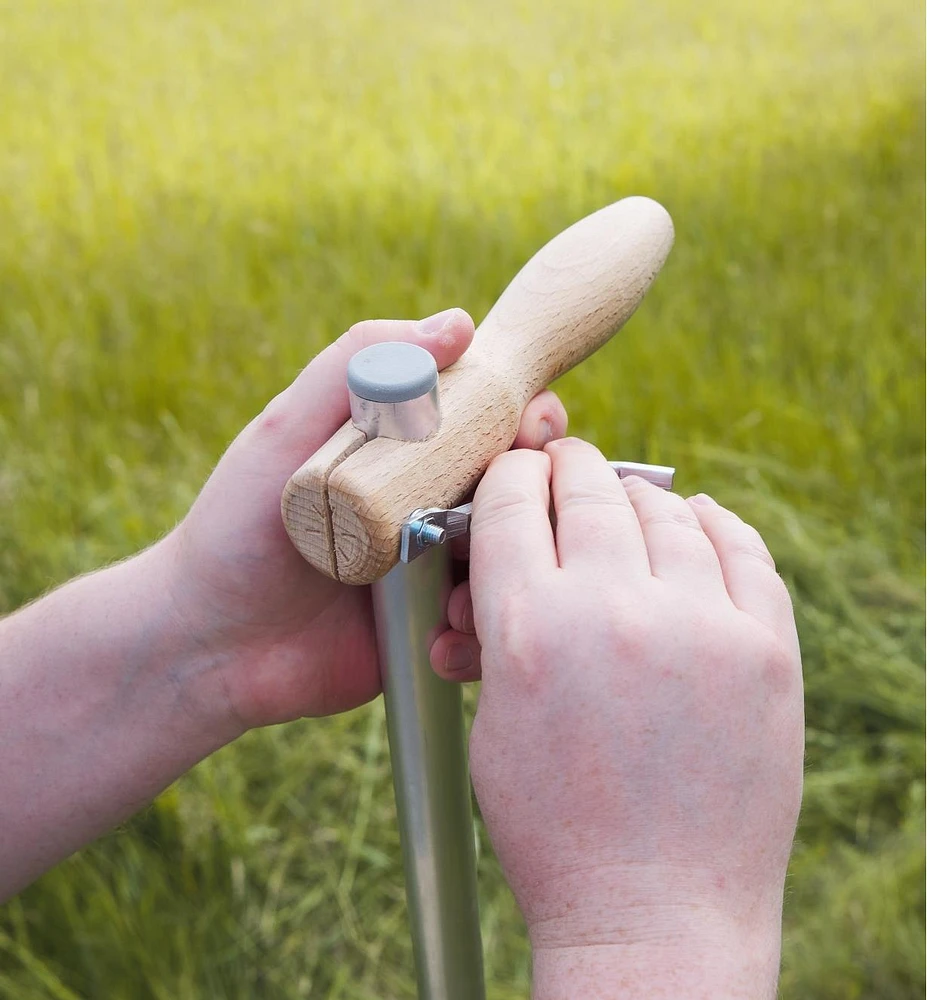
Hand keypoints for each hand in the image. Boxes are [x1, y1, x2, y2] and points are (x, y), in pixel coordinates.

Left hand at [161, 309, 566, 730]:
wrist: (207, 644)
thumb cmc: (237, 527)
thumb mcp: (288, 430)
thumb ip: (357, 365)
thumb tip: (460, 323)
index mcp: (405, 456)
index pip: (489, 421)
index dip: (526, 414)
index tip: (536, 417)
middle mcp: (430, 509)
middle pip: (517, 486)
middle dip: (540, 482)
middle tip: (530, 488)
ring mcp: (435, 574)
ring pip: (516, 554)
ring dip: (519, 558)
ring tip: (474, 572)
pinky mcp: (436, 633)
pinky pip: (490, 622)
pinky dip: (489, 620)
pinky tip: (452, 627)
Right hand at [465, 438, 803, 998]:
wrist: (656, 913)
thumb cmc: (555, 827)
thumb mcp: (494, 726)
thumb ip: (496, 633)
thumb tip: (502, 571)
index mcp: (530, 631)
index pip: (514, 502)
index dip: (509, 477)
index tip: (516, 475)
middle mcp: (616, 612)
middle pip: (587, 489)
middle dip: (566, 469)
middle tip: (563, 466)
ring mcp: (703, 627)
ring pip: (665, 509)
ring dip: (636, 495)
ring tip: (625, 500)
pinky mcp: (767, 651)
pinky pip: (742, 549)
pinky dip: (712, 521)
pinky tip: (696, 515)